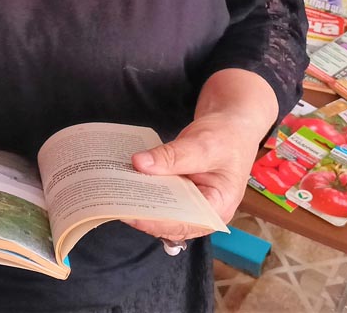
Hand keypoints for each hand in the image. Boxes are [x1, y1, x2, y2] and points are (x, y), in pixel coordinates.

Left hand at [124, 113, 255, 242]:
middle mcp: (204, 212)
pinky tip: (126, 183)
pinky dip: (144, 191)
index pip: (182, 224)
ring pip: (161, 211)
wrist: (232, 123)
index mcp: (217, 208)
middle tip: (114, 202)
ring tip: (115, 194)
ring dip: (140, 203)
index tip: (129, 212)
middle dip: (143, 213)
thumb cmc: (227, 135)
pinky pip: (160, 197)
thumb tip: (139, 164)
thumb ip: (172, 156)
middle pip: (169, 222)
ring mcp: (191, 203)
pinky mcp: (180, 192)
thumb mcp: (202, 144)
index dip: (154, 221)